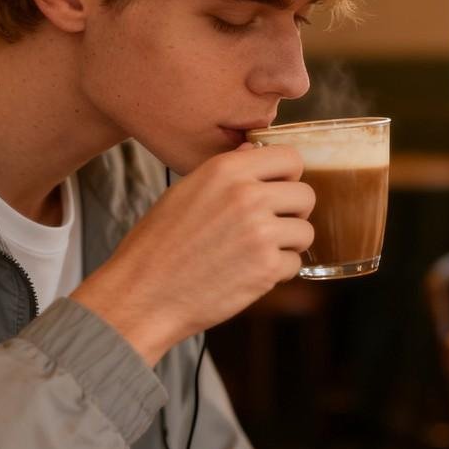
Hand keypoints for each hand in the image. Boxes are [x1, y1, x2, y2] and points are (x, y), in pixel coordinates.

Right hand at [71, 143, 313, 364]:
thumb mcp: (185, 192)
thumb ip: (227, 173)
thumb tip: (255, 154)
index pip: (289, 157)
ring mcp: (260, 232)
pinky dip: (277, 273)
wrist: (143, 294)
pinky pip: (294, 263)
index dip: (288, 176)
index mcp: (226, 170)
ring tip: (256, 253)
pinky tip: (248, 274)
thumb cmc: (158, 245)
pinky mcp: (267, 268)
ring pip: (305, 231)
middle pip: (306, 194)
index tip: (278, 191)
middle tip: (270, 227)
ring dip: (287, 245)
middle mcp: (247, 195)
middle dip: (293, 213)